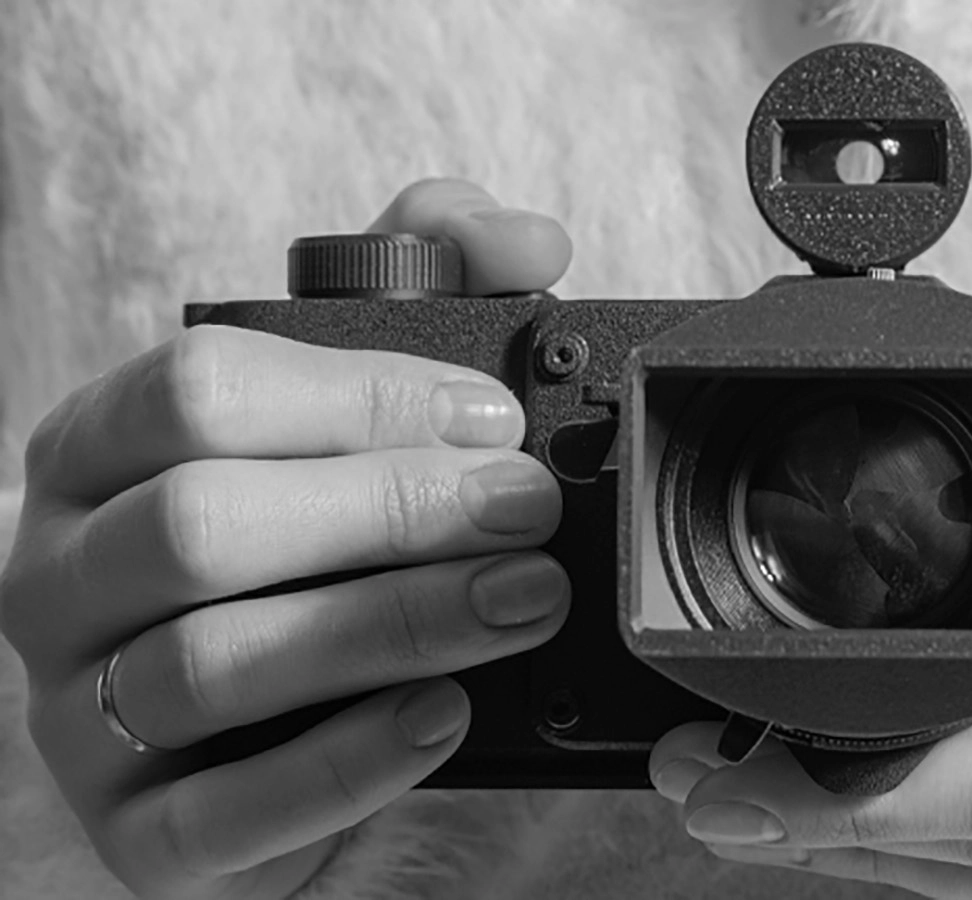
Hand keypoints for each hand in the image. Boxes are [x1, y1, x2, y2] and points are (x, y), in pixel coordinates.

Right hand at [0, 179, 573, 899]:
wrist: (268, 721)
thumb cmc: (310, 539)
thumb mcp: (355, 397)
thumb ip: (427, 286)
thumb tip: (520, 236)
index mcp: (98, 450)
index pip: (194, 393)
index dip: (360, 398)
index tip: (492, 419)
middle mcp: (63, 575)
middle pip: (200, 526)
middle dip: (389, 512)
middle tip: (527, 512)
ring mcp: (82, 713)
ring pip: (210, 665)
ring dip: (390, 624)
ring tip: (525, 602)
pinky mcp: (138, 833)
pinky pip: (218, 815)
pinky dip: (341, 766)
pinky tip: (443, 716)